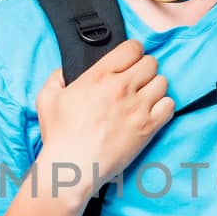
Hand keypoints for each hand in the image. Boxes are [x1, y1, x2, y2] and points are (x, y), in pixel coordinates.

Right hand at [34, 40, 172, 199]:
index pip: (132, 47)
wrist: (72, 167)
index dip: (132, 52)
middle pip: (151, 63)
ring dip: (154, 87)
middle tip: (136, 81)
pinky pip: (169, 105)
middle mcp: (122, 87)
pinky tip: (151, 112)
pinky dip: (163, 106)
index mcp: (99, 75)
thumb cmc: (59, 136)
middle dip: (144, 69)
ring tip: (144, 97)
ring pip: (162, 82)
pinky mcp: (148, 127)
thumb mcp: (47, 98)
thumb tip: (64, 72)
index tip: (128, 61)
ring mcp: (138, 107)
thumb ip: (56, 77)